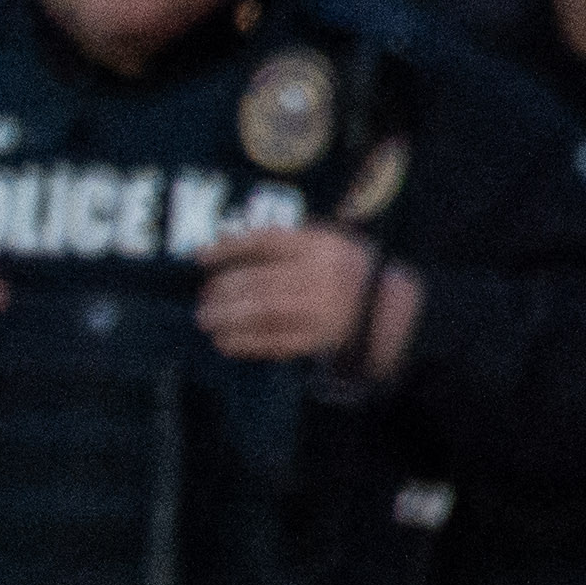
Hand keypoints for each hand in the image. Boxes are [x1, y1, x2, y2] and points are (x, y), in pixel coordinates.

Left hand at [196, 224, 413, 375]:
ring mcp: (320, 309)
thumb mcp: (320, 241)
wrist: (385, 305)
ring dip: (229, 318)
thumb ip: (278, 241)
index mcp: (319, 246)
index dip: (229, 248)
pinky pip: (276, 342)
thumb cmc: (340, 268)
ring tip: (206, 319)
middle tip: (203, 299)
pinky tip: (224, 342)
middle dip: (225, 290)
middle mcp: (320, 276)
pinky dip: (246, 343)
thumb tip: (222, 246)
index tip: (200, 257)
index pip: (267, 242)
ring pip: (265, 312)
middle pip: (262, 281)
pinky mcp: (318, 338)